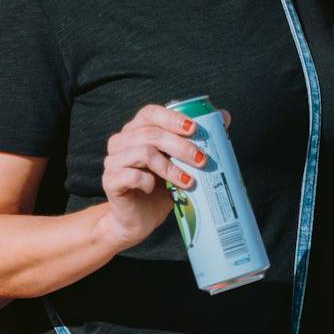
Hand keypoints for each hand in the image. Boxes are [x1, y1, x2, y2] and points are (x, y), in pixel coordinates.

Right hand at [92, 102, 208, 251]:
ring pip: (143, 153)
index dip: (172, 118)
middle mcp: (121, 141)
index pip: (150, 113)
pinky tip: (155, 188)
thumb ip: (195, 142)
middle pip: (151, 133)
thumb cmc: (159, 190)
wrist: (137, 221)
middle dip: (180, 146)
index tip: (195, 129)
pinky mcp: (110, 181)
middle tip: (202, 160)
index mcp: (136, 130)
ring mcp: (113, 161)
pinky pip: (131, 176)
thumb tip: (224, 118)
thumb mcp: (179, 165)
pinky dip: (148, 181)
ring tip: (188, 182)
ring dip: (170, 167)